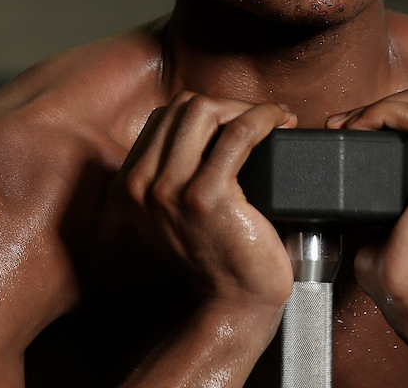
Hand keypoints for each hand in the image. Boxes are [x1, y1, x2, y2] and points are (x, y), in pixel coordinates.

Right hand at [108, 92, 297, 311]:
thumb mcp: (173, 212)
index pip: (165, 117)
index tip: (238, 117)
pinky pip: (238, 134)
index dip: (207, 108)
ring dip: (246, 107)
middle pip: (184, 107)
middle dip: (228, 104)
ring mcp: (170, 192)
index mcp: (128, 187)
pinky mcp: (207, 197)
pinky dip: (263, 118)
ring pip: (205, 111)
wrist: (232, 305)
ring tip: (271, 119)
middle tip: (260, 117)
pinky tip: (279, 121)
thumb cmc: (215, 257)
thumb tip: (209, 122)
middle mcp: (141, 187)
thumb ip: (171, 172)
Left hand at [326, 79, 407, 310]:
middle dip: (382, 101)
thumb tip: (350, 168)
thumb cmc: (407, 269)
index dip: (390, 106)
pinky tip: (360, 129)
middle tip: (344, 124)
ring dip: (379, 105)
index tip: (349, 126)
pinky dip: (384, 112)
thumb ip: (386, 185)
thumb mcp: (398, 211)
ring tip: (348, 126)